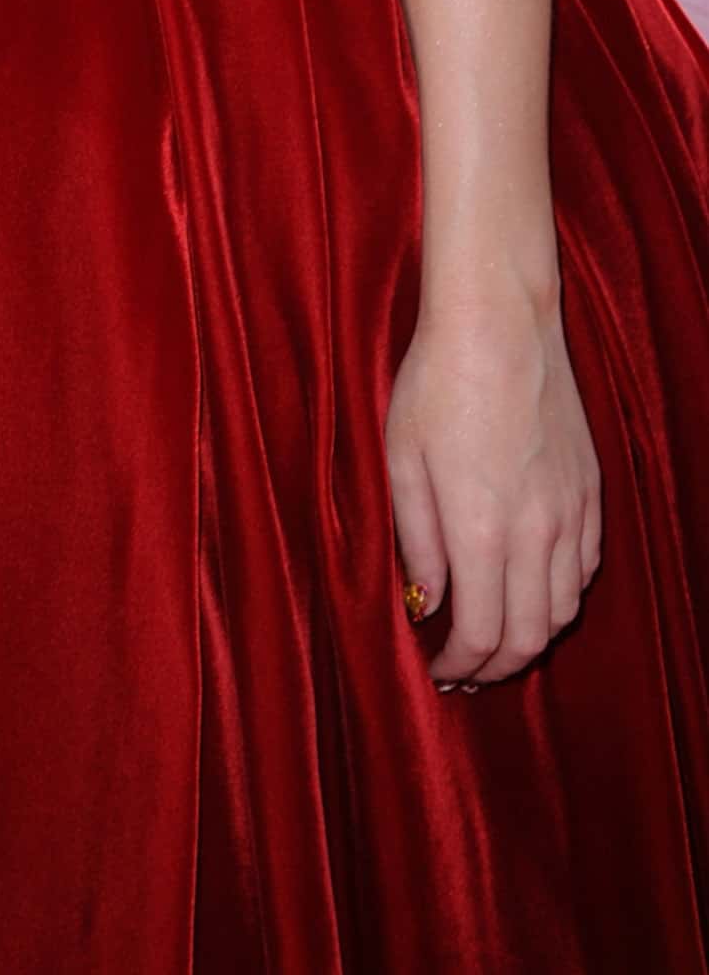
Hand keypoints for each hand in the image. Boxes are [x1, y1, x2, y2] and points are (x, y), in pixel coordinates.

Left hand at [387, 292, 600, 687]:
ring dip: (531, 636)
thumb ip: (416, 540)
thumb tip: (427, 602)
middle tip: (467, 671)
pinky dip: (559, 595)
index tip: (440, 671)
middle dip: (497, 666)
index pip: (481, 632)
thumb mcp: (402, 458)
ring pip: (563, 608)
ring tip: (496, 638)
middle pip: (530, 635)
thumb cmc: (436, 382)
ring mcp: (572, 512)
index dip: (461, 665)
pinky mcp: (591, 491)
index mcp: (482, 529)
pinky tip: (530, 588)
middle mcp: (538, 531)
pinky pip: (584, 568)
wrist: (499, 322)